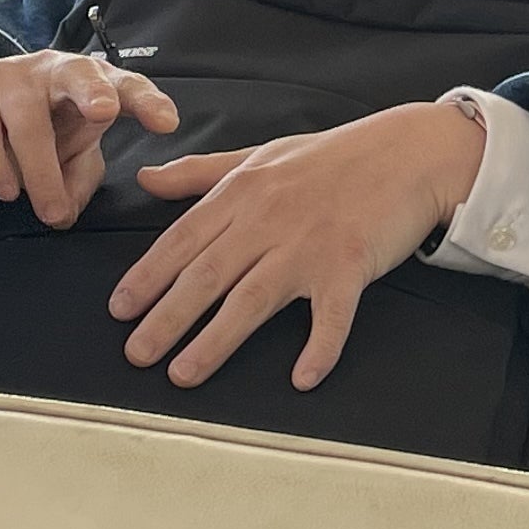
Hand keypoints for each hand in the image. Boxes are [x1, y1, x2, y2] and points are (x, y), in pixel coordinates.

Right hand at [0, 50, 181, 225]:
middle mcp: (57, 70)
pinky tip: (7, 191)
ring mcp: (12, 76)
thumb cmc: (43, 128)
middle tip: (104, 114)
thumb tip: (65, 214)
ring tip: (50, 211)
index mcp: (95, 82)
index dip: (148, 102)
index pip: (127, 86)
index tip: (167, 123)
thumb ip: (78, 181)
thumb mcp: (72, 154)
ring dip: (40, 169)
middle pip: (79, 75)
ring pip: (27, 118)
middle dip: (93, 91)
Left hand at [108, 100, 487, 388]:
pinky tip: (302, 377)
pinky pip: (331, 315)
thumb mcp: (260, 155)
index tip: (118, 309)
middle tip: (135, 355)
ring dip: (214, 340)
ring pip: (251, 299)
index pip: (182, 239)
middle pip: (206, 276)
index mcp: (243, 193)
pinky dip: (319, 347)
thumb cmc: (335, 156)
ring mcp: (309, 244)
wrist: (409, 151)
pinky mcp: (350, 265)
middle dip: (165, 318)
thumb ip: (201, 173)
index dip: (147, 276)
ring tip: (183, 373)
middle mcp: (268, 220)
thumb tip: (146, 178)